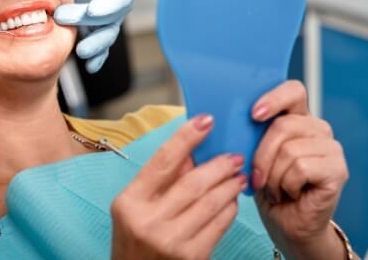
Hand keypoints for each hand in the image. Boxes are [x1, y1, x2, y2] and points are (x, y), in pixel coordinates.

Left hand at [54, 0, 139, 72]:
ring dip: (96, 47)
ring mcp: (105, 20)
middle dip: (90, 23)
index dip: (109, 5)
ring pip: (106, 37)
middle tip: (62, 17)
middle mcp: (117, 4)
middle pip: (110, 19)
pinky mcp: (92, 30)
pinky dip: (97, 59)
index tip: (93, 10)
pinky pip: (99, 48)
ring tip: (82, 53)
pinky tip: (90, 67)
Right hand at [111, 115, 246, 258]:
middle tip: (233, 156)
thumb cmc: (134, 242)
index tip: (205, 121)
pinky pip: (219, 224)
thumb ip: (160, 180)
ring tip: (237, 176)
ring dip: (229, 185)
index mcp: (129, 202)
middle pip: (193, 182)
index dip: (186, 137)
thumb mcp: (135, 208)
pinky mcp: (192, 257)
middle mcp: (148, 221)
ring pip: (211, 203)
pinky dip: (230, 208)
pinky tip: (232, 200)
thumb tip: (191, 152)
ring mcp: (171, 241)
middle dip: (218, 165)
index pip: (162, 161)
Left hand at [251, 80, 348, 257]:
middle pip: (283, 125)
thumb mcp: (250, 154)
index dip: (274, 98)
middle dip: (261, 155)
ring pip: (289, 150)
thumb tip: (225, 118)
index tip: (254, 114)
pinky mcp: (337, 169)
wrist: (284, 223)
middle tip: (257, 176)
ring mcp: (330, 148)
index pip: (293, 90)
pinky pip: (300, 168)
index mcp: (296, 117)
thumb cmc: (266, 187)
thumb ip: (247, 133)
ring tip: (276, 187)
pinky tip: (290, 193)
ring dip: (273, 175)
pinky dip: (286, 185)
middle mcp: (317, 128)